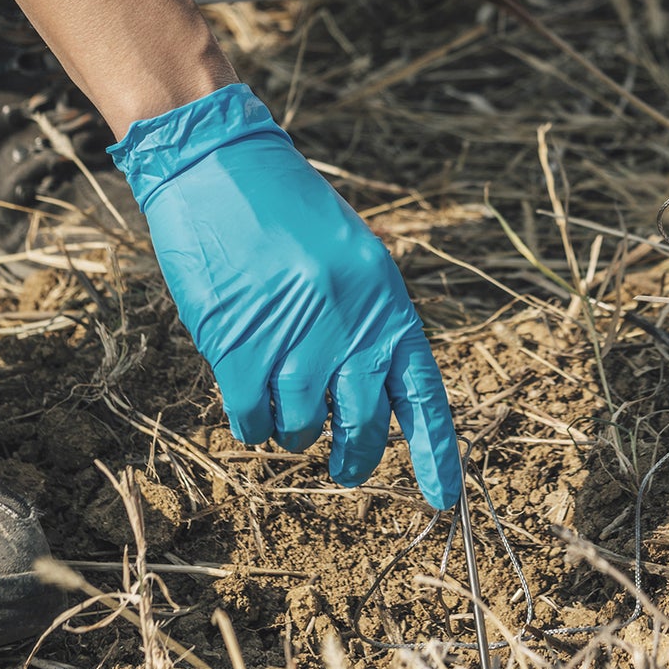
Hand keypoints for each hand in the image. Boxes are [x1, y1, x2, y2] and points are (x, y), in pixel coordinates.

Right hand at [109, 84, 461, 508]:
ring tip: (283, 397)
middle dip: (354, 456)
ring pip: (301, 428)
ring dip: (292, 429)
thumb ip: (370, 322)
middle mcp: (350, 322)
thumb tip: (377, 397)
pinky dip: (252, 422)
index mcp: (387, 299)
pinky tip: (249, 396)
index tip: (445, 499)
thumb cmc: (289, 214)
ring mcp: (296, 337)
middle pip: (363, 424)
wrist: (224, 169)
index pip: (423, 391)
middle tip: (345, 466)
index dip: (436, 450)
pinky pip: (253, 420)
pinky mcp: (241, 347)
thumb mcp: (352, 260)